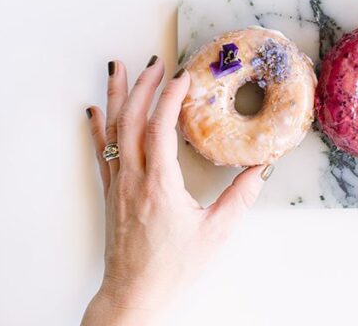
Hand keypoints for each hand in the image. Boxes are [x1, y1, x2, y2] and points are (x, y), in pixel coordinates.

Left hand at [82, 58, 271, 324]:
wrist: (134, 293)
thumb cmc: (173, 268)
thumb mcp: (215, 233)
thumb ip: (240, 198)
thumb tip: (261, 169)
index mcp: (159, 184)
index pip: (161, 129)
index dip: (170, 98)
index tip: (183, 77)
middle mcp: (133, 179)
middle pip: (132, 120)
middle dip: (143, 86)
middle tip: (156, 62)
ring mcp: (118, 184)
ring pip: (113, 130)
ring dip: (118, 96)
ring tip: (119, 68)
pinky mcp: (111, 193)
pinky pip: (102, 151)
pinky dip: (99, 126)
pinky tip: (96, 110)